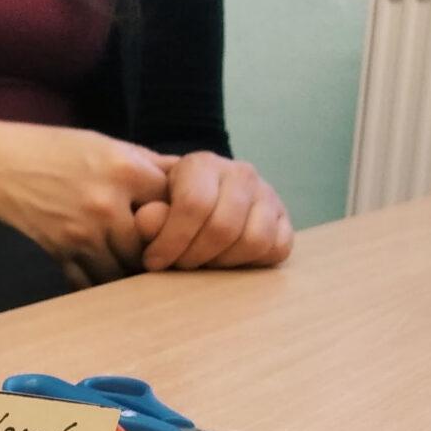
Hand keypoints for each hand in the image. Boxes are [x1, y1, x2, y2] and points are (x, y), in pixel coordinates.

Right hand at [0, 113, 170, 282]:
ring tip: (137, 269)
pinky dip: (100, 284)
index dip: (183, 214)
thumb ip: (144, 163)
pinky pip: (91, 283)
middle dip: (161, 251)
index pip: (177, 202)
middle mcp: (108, 204)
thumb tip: (183, 180)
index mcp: (125, 169)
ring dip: (133, 272)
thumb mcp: (102, 143)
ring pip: (126, 270)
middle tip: (166, 256)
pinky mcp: (61, 253)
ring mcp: (83, 233)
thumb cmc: (49, 147)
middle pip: (155, 244)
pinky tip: (104, 278)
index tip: (184, 221)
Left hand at [134, 152, 292, 270]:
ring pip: (254, 241)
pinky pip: (278, 249)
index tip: (153, 261)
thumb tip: (146, 221)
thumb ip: (147, 217)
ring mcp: (268, 194)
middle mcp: (241, 173)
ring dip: (223, 263)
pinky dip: (252, 264)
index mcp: (203, 164)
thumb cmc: (168, 211)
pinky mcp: (284, 218)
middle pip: (223, 228)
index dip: (171, 241)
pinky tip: (227, 262)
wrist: (200, 205)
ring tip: (201, 264)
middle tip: (177, 266)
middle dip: (194, 257)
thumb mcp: (151, 210)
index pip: (193, 204)